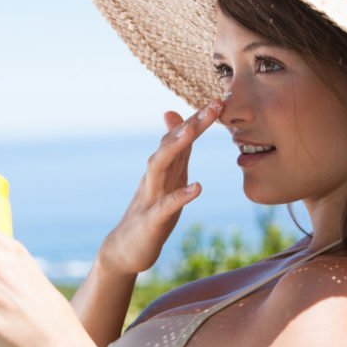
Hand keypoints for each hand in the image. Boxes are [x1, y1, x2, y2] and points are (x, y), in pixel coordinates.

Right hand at [98, 98, 224, 275]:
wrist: (125, 248)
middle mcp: (155, 176)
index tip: (221, 98)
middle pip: (171, 143)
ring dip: (175, 147)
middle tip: (214, 105)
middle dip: (192, 123)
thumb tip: (177, 117)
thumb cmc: (151, 212)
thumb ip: (177, 150)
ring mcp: (151, 196)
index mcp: (164, 167)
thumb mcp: (168, 178)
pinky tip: (198, 188)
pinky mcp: (151, 220)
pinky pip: (166, 206)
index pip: (181, 136)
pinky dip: (181, 196)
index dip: (200, 117)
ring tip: (193, 131)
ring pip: (160, 165)